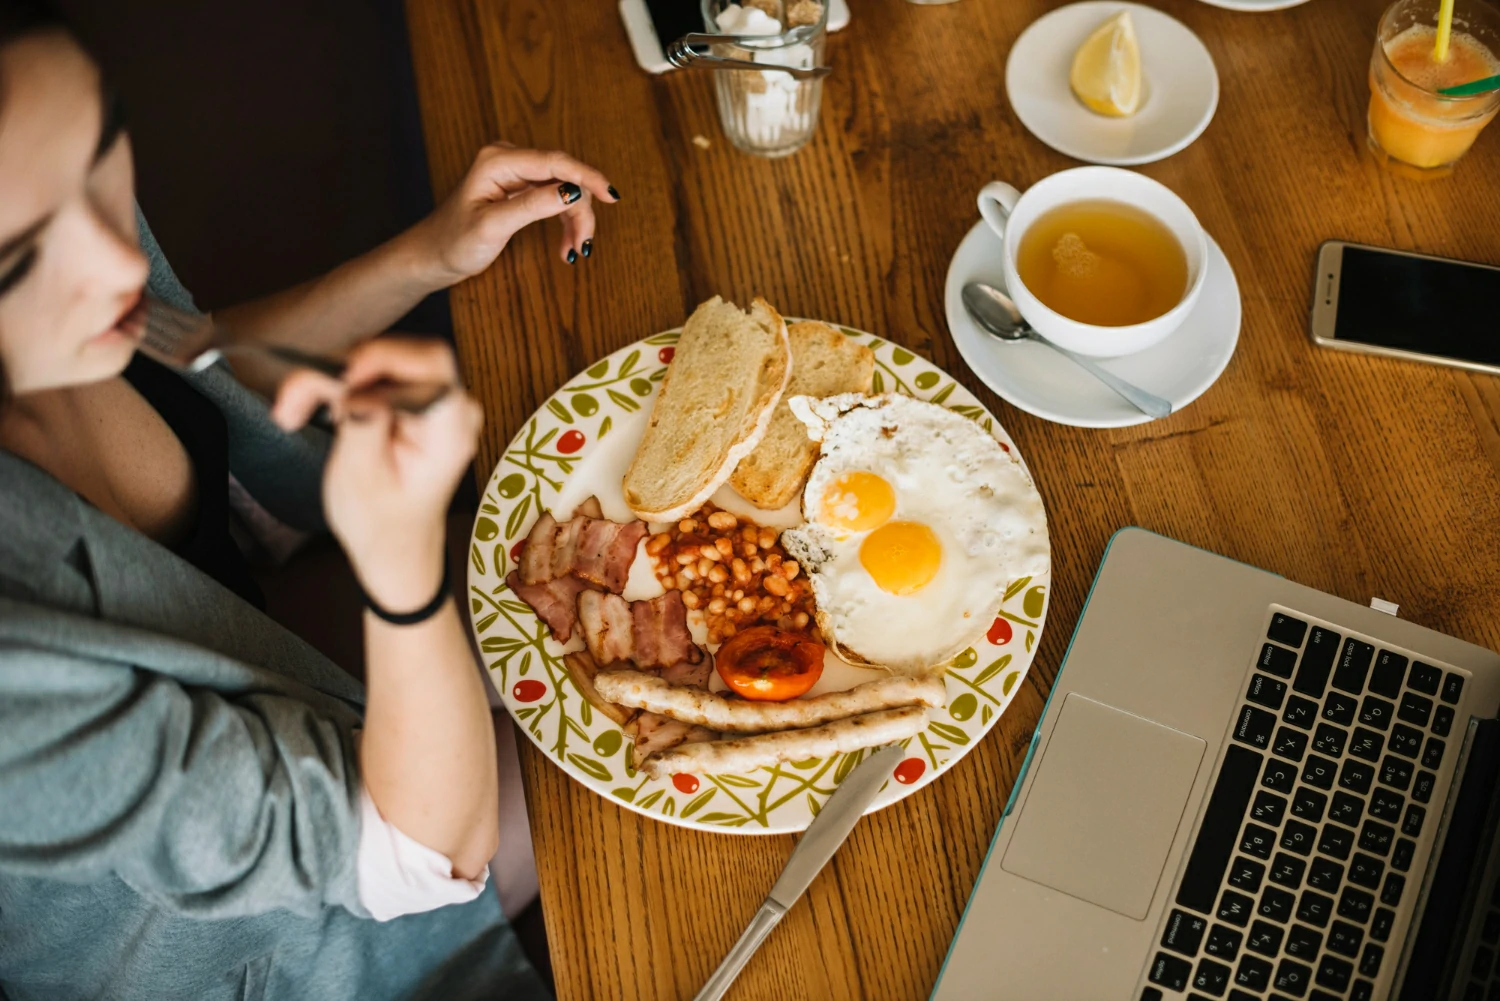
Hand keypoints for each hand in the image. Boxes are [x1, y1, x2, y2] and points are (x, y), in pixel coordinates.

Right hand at [271, 338, 482, 610]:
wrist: (393, 548)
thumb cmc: (380, 525)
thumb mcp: (361, 481)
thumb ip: (363, 426)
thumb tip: (355, 386)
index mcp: (451, 432)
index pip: (431, 367)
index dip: (384, 357)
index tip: (338, 375)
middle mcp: (452, 410)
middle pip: (399, 357)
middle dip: (341, 370)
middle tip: (293, 401)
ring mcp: (434, 402)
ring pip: (378, 362)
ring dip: (329, 380)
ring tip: (291, 412)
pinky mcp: (413, 400)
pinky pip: (374, 375)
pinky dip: (337, 387)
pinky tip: (308, 410)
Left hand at [414, 143, 618, 282]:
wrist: (433, 255)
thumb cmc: (453, 241)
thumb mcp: (493, 227)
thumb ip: (532, 206)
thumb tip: (573, 191)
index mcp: (498, 160)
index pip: (555, 162)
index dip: (587, 178)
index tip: (612, 196)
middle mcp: (509, 159)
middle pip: (564, 178)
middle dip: (580, 211)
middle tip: (584, 247)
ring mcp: (515, 173)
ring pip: (563, 191)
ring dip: (574, 221)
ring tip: (575, 251)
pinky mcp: (520, 188)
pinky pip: (554, 199)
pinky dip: (564, 222)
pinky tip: (566, 246)